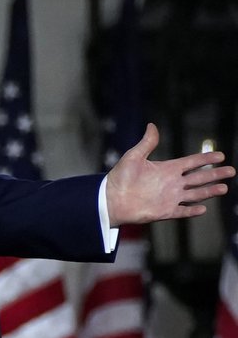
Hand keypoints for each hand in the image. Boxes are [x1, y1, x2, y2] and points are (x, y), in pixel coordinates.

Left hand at [106, 123, 234, 226]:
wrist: (111, 198)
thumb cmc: (120, 177)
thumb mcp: (133, 157)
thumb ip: (146, 143)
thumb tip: (152, 125)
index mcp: (166, 169)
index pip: (191, 162)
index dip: (205, 158)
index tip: (220, 155)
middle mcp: (172, 183)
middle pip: (199, 178)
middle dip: (215, 174)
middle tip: (231, 171)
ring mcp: (170, 198)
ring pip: (195, 194)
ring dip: (209, 191)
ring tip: (224, 188)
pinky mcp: (165, 211)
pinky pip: (182, 211)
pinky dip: (192, 211)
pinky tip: (204, 208)